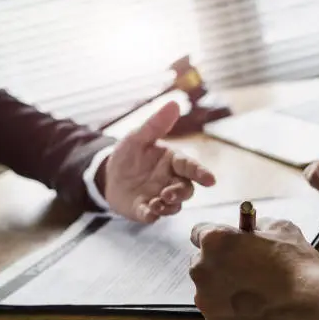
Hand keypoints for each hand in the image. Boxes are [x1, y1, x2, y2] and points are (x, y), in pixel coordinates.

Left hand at [99, 101, 215, 222]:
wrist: (107, 174)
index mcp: (173, 162)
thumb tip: (173, 103)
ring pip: (173, 206)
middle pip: (186, 189)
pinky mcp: (145, 210)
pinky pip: (152, 216)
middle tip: (168, 194)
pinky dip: (152, 216)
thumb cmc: (128, 154)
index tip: (211, 180)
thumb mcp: (138, 137)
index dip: (201, 173)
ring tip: (156, 203)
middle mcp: (170, 181)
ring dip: (168, 206)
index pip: (191, 167)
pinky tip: (148, 213)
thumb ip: (155, 124)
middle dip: (180, 193)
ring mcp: (159, 197)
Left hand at [189, 218, 318, 319]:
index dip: (216, 236)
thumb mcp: (282, 229)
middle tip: (244, 268)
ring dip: (222, 286)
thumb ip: (259, 225)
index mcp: (215, 240)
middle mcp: (202, 267)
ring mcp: (205, 297)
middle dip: (218, 262)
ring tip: (251, 291)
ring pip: (208, 286)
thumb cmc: (294, 266)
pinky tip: (252, 307)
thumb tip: (253, 230)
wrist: (305, 310)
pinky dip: (229, 308)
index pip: (198, 232)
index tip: (226, 242)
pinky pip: (217, 309)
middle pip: (202, 261)